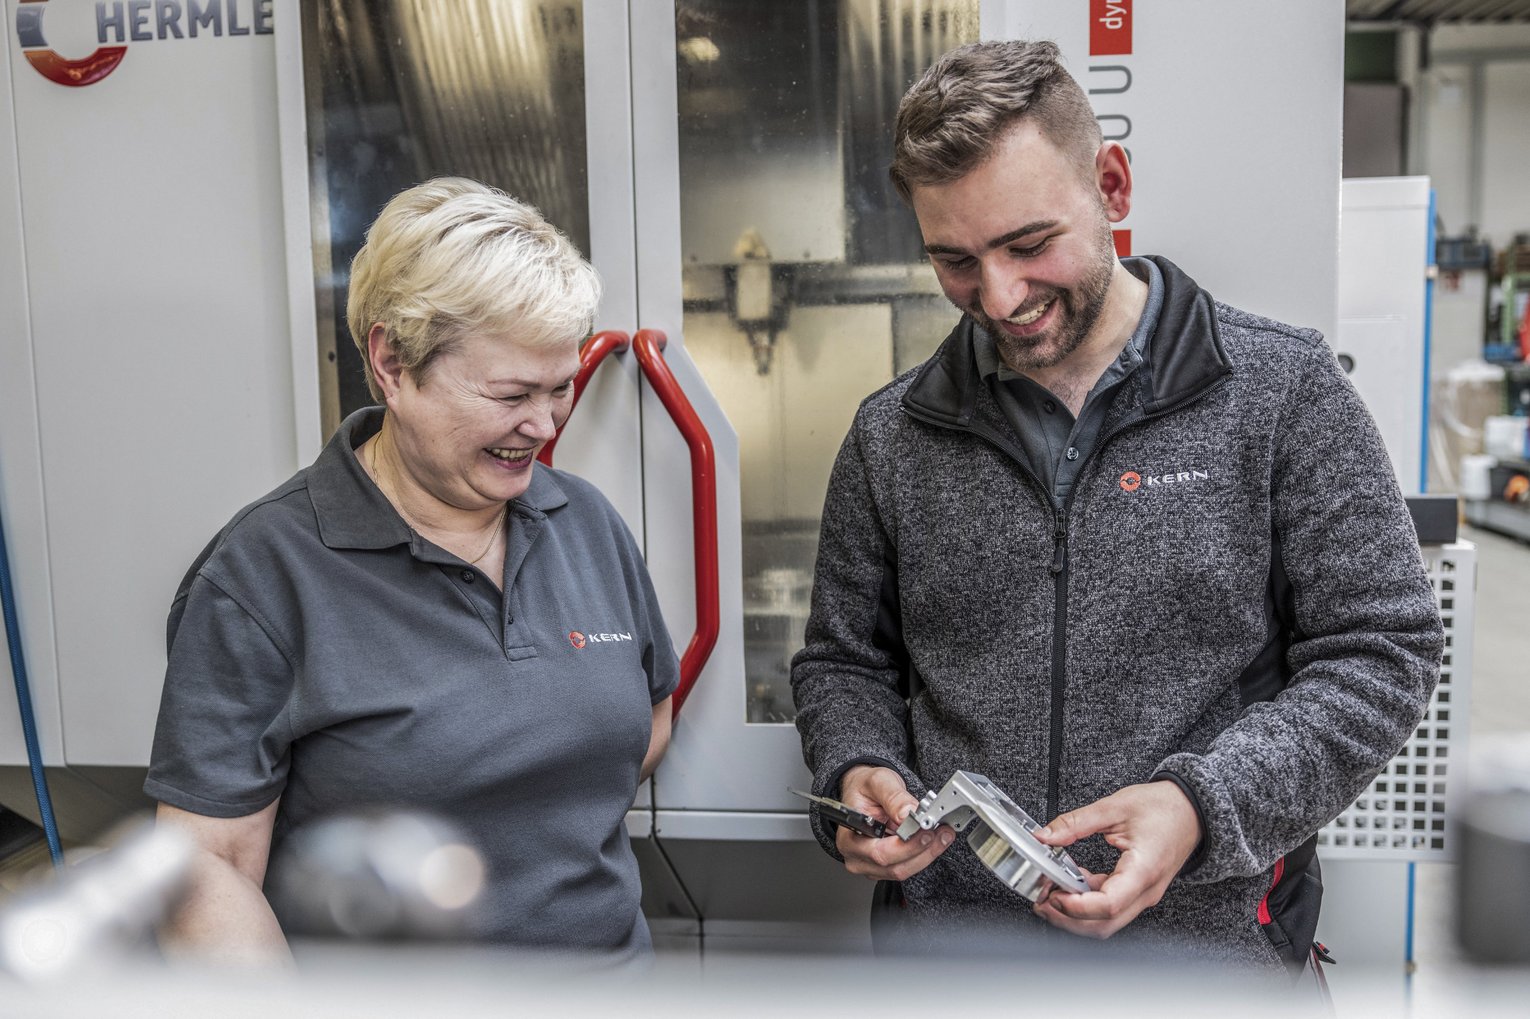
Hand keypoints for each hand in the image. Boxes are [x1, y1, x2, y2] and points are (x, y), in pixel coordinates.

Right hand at [834, 765, 954, 880]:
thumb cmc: (864, 788)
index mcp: (849, 837)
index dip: (906, 846)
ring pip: (904, 870)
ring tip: (942, 834)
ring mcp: (870, 865)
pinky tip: (935, 839)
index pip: (878, 852)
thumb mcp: (878, 782)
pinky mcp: (884, 867)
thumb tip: (909, 813)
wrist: (864, 792)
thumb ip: (894, 797)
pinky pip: (908, 867)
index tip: (926, 831)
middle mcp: (857, 856)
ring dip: (927, 853)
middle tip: (940, 831)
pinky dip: (924, 853)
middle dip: (922, 850)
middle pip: (894, 866)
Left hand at [1030, 781, 1201, 938]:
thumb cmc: (1164, 807)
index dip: (1076, 906)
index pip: (1108, 905)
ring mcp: (1144, 895)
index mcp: (1143, 870)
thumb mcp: (1114, 806)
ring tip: (1050, 892)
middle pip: (1104, 925)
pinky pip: (1111, 908)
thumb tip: (1044, 836)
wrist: (1192, 810)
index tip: (1053, 894)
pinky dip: (1087, 903)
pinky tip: (1069, 883)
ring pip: (1107, 922)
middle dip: (1067, 919)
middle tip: (1041, 900)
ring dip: (1075, 914)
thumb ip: (1075, 823)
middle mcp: (1146, 891)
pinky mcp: (1138, 892)